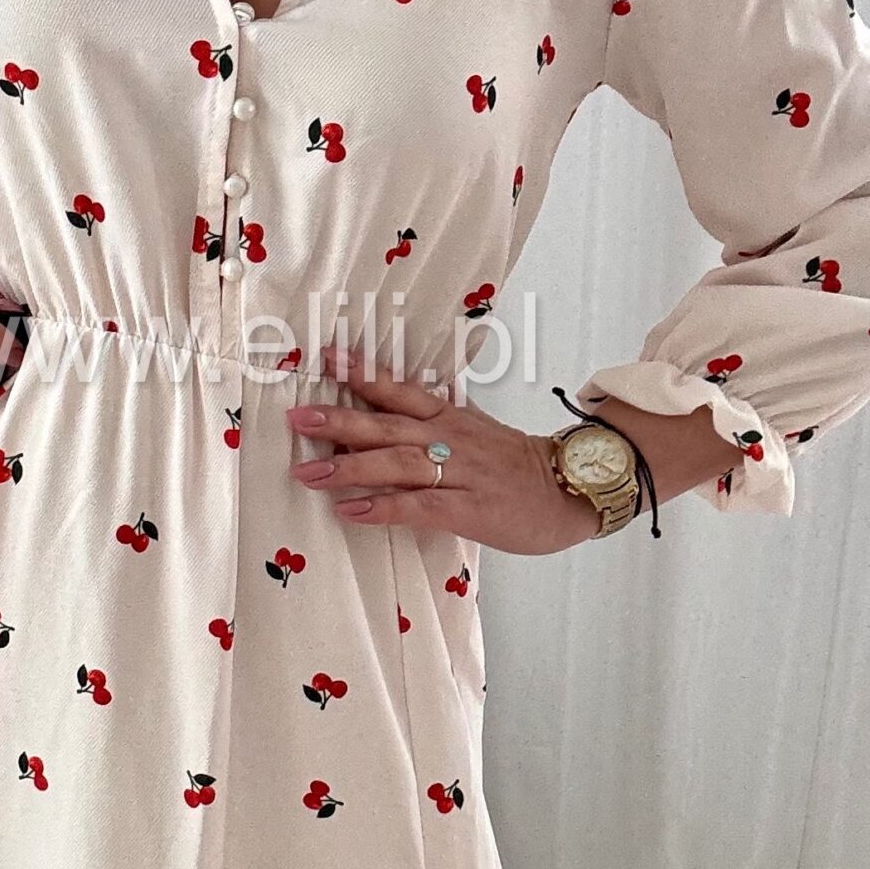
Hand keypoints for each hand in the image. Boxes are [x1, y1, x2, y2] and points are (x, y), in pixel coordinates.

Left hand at [284, 345, 602, 555]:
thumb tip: (390, 407)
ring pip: (397, 463)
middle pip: (387, 423)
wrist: (572, 490)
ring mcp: (461, 472)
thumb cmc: (518, 466)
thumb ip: (437, 420)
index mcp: (450, 417)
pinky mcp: (470, 509)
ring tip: (308, 471)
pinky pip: (420, 506)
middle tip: (297, 416)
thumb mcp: (476, 432)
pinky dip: (384, 508)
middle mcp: (451, 438)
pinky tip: (352, 511)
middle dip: (339, 419)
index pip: (399, 388)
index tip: (322, 357)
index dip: (361, 373)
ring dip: (349, 467)